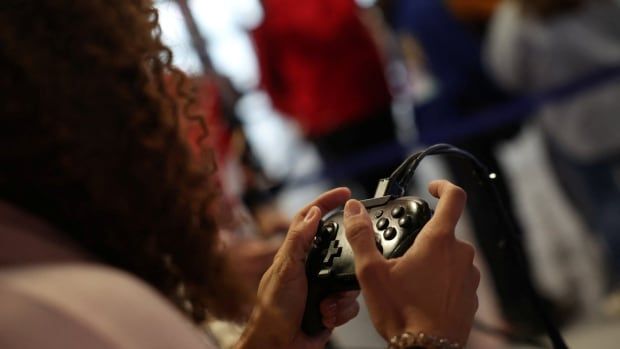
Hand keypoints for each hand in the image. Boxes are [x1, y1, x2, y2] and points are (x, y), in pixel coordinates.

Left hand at [236, 188, 359, 348]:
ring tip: (326, 303)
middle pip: (339, 248)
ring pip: (349, 277)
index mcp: (296, 253)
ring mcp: (321, 287)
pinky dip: (341, 310)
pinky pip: (350, 302)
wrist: (280, 346)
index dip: (327, 202)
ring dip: (341, 294)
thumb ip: (299, 240)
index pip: (312, 218)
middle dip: (347, 258)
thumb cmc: (273, 310)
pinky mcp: (331, 306)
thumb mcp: (286, 269)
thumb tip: (313, 213)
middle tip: (355, 259)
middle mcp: (310, 267)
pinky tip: (327, 315)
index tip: (345, 193)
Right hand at [343, 180, 479, 344]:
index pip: (453, 198)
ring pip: (451, 256)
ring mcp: (469, 277)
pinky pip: (456, 278)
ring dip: (433, 260)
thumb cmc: (402, 314)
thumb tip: (353, 209)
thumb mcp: (372, 272)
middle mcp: (461, 255)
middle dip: (424, 237)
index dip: (443, 186)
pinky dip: (441, 280)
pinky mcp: (471, 296)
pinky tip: (421, 296)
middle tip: (401, 252)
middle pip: (445, 231)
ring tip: (408, 279)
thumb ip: (361, 236)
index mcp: (439, 242)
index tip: (431, 187)